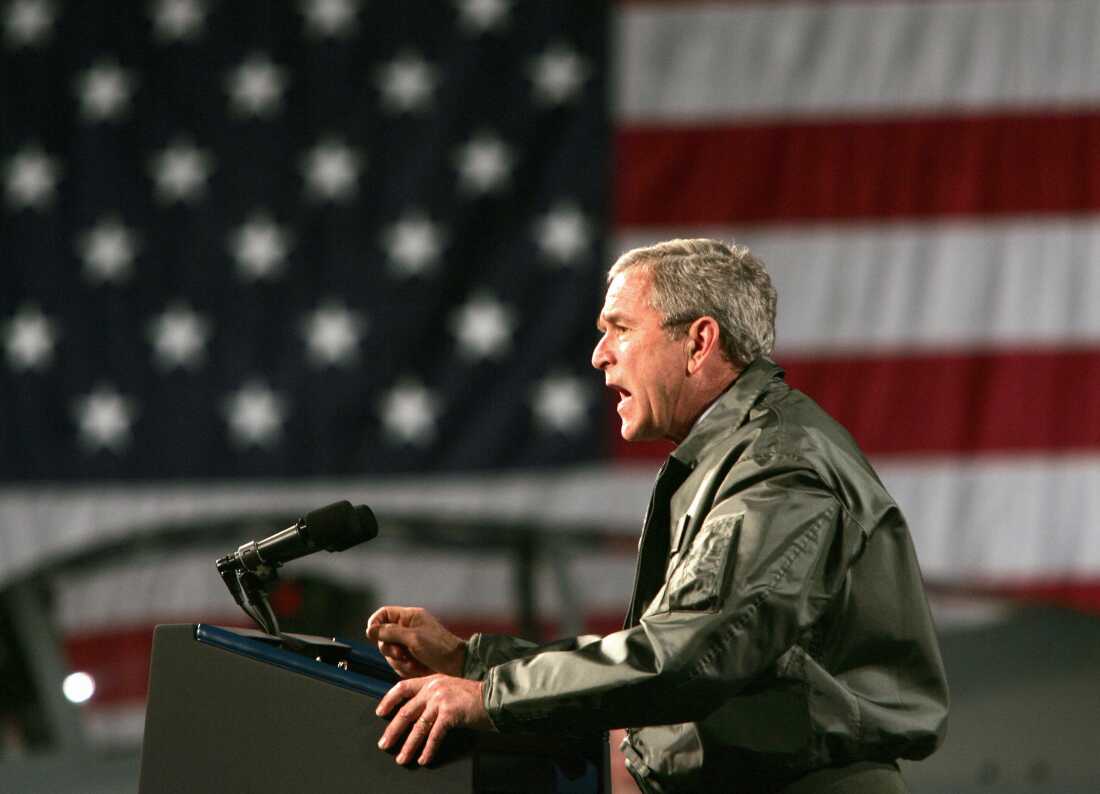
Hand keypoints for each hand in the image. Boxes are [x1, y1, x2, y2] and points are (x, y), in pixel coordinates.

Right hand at [365, 606, 465, 677]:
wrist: (457, 664)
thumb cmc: (439, 647)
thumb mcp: (413, 638)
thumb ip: (390, 633)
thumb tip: (370, 630)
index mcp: (409, 617)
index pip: (383, 614)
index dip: (375, 624)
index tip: (373, 635)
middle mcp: (407, 628)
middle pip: (383, 637)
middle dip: (390, 649)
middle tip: (401, 654)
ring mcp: (409, 643)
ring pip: (390, 653)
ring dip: (399, 661)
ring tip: (413, 663)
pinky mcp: (412, 657)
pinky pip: (398, 664)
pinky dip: (405, 668)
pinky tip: (417, 668)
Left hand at [376, 674, 491, 765]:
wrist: (495, 697)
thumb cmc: (475, 697)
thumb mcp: (450, 689)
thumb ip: (434, 696)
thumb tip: (418, 714)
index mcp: (432, 680)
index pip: (403, 687)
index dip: (389, 700)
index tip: (380, 712)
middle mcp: (433, 688)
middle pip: (406, 711)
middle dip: (393, 731)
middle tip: (385, 744)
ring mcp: (441, 699)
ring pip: (418, 727)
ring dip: (409, 745)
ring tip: (402, 758)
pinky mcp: (450, 713)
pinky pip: (434, 735)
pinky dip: (428, 749)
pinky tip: (424, 758)